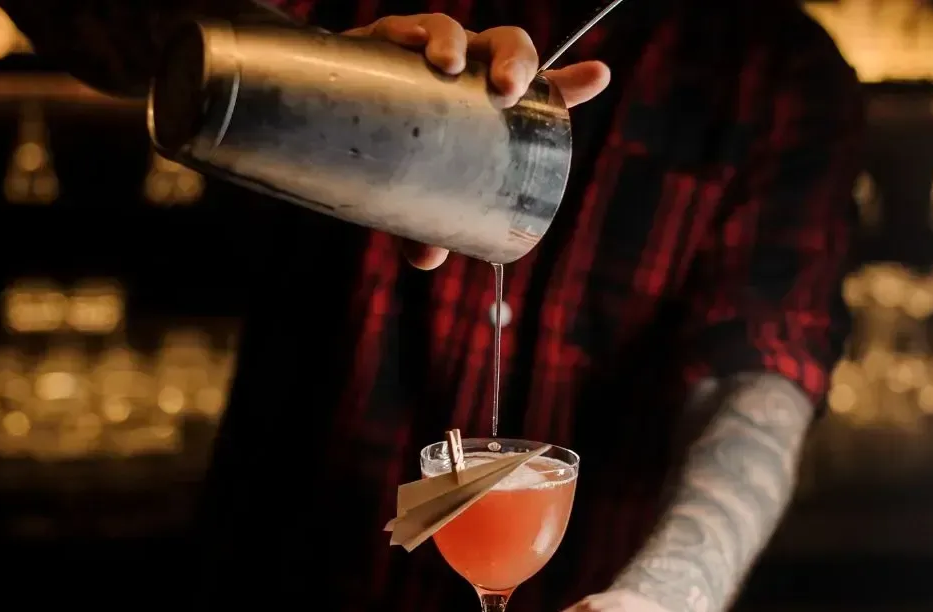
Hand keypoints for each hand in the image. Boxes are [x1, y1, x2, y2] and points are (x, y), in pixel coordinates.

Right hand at [344, 14, 610, 269]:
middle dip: (514, 61)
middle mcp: (466, 70)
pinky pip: (397, 29)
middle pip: (505, 48)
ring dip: (454, 40)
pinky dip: (406, 32)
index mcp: (490, 101)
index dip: (572, 81)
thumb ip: (429, 227)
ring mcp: (425, 54)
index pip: (540, 88)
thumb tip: (425, 260)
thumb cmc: (398, 163)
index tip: (597, 75)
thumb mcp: (423, 199)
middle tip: (506, 90)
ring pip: (452, 31)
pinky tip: (410, 43)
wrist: (335, 127)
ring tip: (448, 64)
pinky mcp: (380, 48)